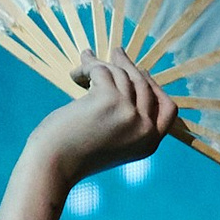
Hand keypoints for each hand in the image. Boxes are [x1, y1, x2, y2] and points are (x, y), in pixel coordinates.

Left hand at [0, 56, 176, 219]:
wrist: (51, 166)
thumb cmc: (72, 154)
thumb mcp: (110, 141)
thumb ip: (125, 120)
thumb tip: (126, 79)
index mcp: (149, 144)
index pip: (168, 109)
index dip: (155, 88)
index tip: (141, 73)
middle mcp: (145, 130)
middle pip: (145, 85)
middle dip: (129, 66)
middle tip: (116, 53)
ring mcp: (130, 115)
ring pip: (122, 75)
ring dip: (102, 64)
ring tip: (87, 58)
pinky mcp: (111, 100)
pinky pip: (103, 72)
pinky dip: (88, 67)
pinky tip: (75, 73)